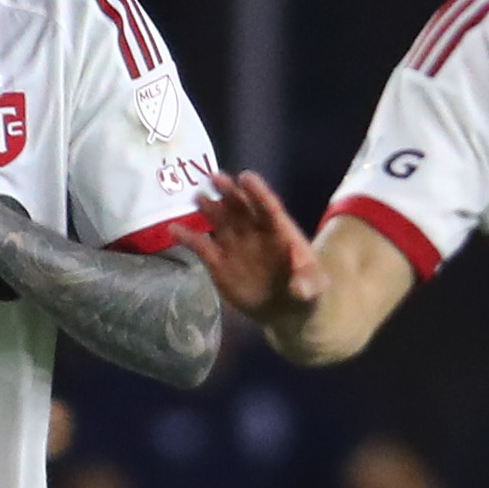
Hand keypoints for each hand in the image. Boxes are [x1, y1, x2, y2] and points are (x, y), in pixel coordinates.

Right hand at [174, 169, 319, 328]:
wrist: (284, 310)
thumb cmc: (305, 293)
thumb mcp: (314, 290)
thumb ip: (307, 284)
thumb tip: (300, 287)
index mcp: (280, 231)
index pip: (267, 207)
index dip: (256, 192)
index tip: (245, 177)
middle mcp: (254, 232)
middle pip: (241, 207)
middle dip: (229, 192)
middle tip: (215, 177)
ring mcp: (235, 245)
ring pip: (220, 221)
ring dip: (209, 207)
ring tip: (197, 197)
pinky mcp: (218, 263)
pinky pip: (201, 246)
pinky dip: (187, 237)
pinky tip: (174, 228)